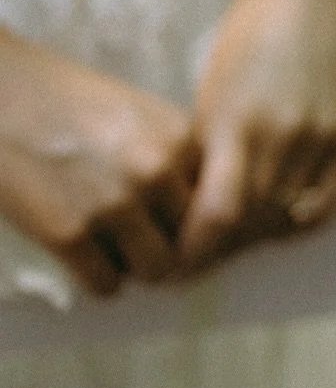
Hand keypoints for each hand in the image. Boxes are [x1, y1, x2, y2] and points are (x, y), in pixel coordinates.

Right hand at [0, 36, 197, 295]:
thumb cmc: (66, 102)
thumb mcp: (139, 113)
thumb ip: (174, 156)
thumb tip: (200, 217)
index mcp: (179, 138)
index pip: (218, 204)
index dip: (197, 218)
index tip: (176, 223)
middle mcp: (156, 171)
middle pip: (193, 241)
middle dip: (169, 245)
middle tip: (141, 239)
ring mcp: (114, 204)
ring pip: (155, 271)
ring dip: (137, 265)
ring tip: (113, 246)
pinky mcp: (68, 233)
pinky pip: (106, 285)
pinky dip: (97, 279)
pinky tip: (82, 254)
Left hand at [182, 0, 335, 265]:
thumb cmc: (253, 37)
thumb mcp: (214, 90)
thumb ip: (210, 151)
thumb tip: (198, 214)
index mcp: (237, 120)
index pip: (217, 215)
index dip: (196, 249)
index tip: (179, 260)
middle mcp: (285, 135)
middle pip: (252, 224)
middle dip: (224, 246)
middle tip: (206, 251)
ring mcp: (325, 138)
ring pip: (289, 220)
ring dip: (262, 235)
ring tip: (244, 231)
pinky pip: (327, 206)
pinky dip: (301, 221)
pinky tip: (283, 216)